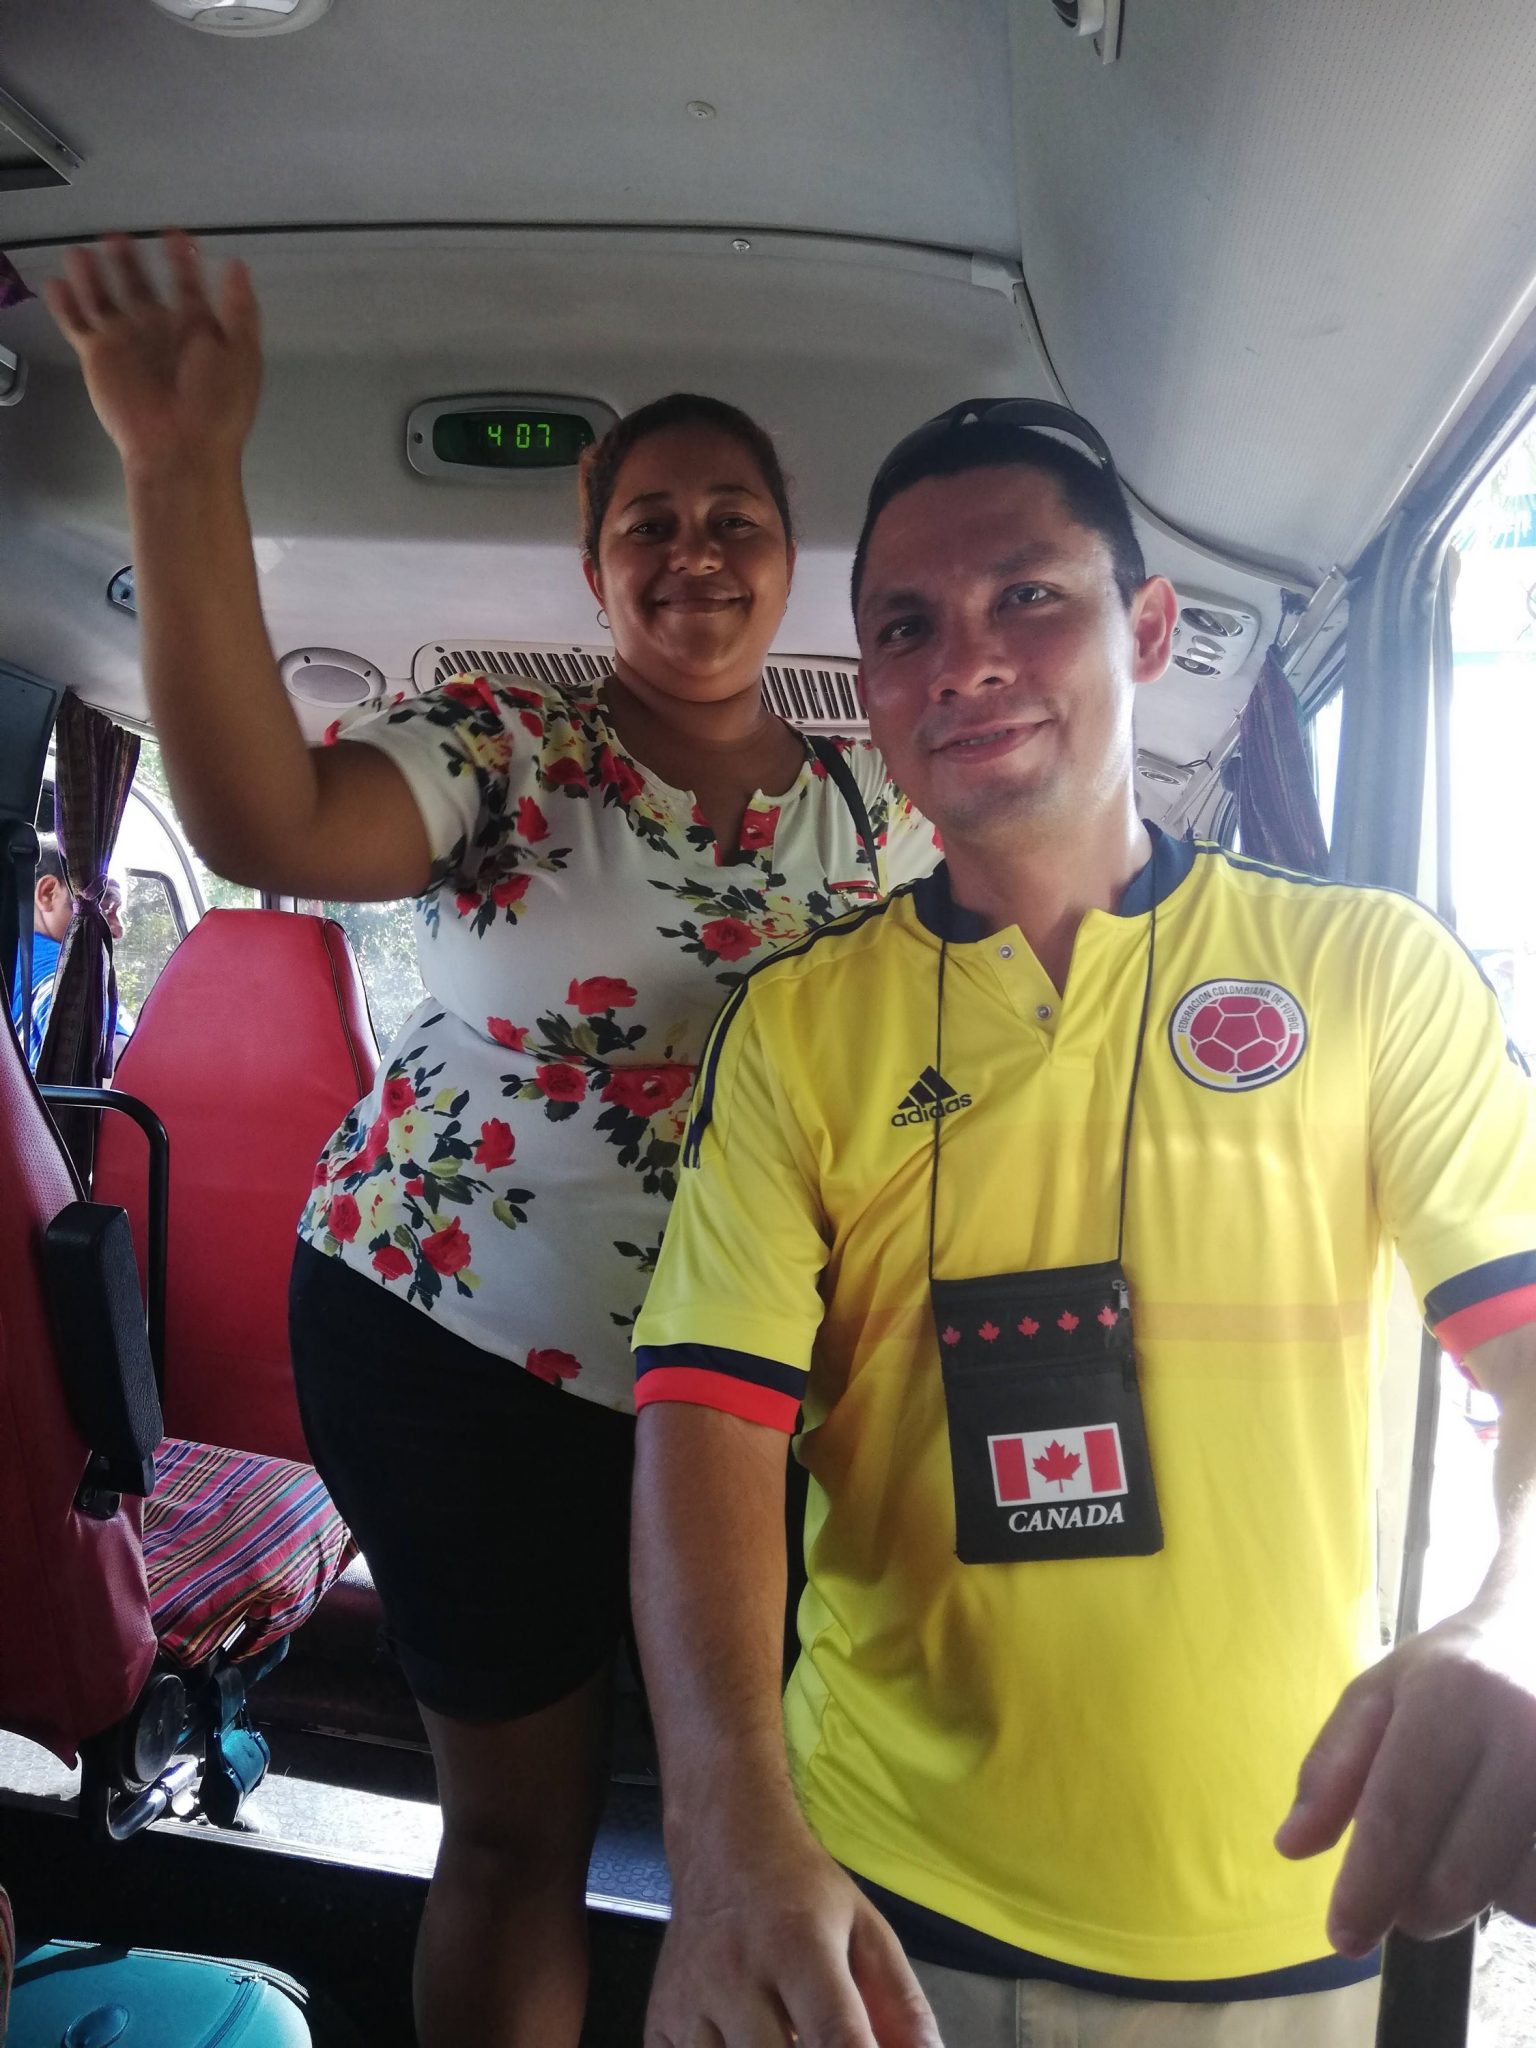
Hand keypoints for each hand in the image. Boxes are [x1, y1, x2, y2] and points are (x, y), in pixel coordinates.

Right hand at [43, 231, 260, 477]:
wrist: (181, 447)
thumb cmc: (217, 404)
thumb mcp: (241, 353)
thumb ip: (239, 309)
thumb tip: (239, 266)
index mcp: (195, 331)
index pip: (187, 287)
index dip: (183, 261)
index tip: (178, 236)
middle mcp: (158, 332)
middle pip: (140, 286)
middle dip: (130, 261)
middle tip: (119, 236)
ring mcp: (126, 343)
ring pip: (104, 298)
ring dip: (93, 274)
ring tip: (83, 251)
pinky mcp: (98, 356)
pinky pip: (76, 324)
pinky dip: (65, 304)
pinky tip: (58, 282)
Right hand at [647, 1810, 942, 2046]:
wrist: (721, 1842)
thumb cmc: (801, 1890)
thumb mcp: (865, 1929)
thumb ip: (901, 2003)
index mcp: (799, 1947)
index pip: (834, 2036)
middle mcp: (738, 1974)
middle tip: (815, 2037)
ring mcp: (692, 2001)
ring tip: (781, 2033)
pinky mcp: (659, 2022)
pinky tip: (742, 2040)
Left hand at [1275, 1598, 1535, 1954]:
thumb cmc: (1454, 1671)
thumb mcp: (1379, 1694)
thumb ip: (1331, 1768)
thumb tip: (1291, 1846)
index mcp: (1453, 1695)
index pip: (1399, 1814)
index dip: (1367, 1887)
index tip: (1344, 1937)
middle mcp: (1524, 1732)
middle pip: (1457, 1876)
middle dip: (1416, 1906)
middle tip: (1403, 1894)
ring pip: (1513, 1896)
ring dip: (1478, 1895)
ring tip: (1468, 1839)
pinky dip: (1523, 1888)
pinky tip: (1511, 1842)